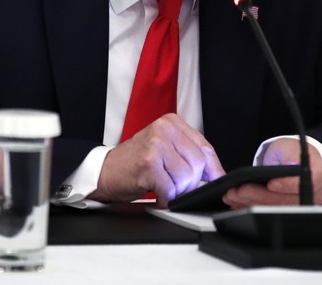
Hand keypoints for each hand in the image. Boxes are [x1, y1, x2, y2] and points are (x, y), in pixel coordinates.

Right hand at [89, 113, 224, 206]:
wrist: (105, 170)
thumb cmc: (136, 161)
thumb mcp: (164, 147)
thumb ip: (188, 153)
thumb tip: (216, 173)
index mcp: (172, 122)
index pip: (205, 147)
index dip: (214, 169)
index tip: (217, 180)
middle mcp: (164, 129)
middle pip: (198, 163)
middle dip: (191, 183)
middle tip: (176, 186)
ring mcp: (155, 145)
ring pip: (186, 178)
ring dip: (178, 191)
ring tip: (164, 187)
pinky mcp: (148, 164)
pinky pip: (170, 189)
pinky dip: (167, 198)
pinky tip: (158, 195)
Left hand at [222, 138, 321, 208]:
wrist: (292, 160)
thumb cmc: (291, 153)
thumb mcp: (290, 146)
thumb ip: (290, 155)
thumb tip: (292, 165)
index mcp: (318, 173)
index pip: (303, 183)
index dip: (287, 185)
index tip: (271, 183)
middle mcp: (313, 193)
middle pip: (286, 200)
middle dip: (260, 196)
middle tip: (240, 190)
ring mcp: (301, 205)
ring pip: (275, 209)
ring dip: (252, 203)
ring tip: (234, 196)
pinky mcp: (288, 211)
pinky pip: (269, 212)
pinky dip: (252, 207)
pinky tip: (238, 203)